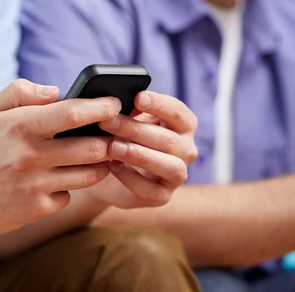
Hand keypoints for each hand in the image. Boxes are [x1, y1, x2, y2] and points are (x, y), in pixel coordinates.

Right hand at [0, 79, 120, 235]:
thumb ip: (20, 92)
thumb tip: (56, 91)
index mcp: (20, 125)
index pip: (72, 113)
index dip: (101, 107)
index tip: (115, 104)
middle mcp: (30, 156)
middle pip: (92, 148)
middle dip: (110, 140)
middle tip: (114, 135)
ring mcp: (34, 185)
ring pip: (89, 175)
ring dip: (98, 165)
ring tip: (94, 156)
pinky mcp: (36, 210)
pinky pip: (68, 196)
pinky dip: (68, 188)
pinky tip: (57, 181)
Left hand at [83, 91, 197, 208]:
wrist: (108, 172)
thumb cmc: (123, 137)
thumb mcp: (127, 120)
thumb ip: (130, 111)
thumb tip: (120, 103)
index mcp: (182, 125)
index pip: (178, 112)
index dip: (159, 104)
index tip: (138, 98)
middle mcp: (186, 150)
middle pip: (168, 139)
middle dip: (136, 129)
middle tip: (109, 122)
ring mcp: (177, 175)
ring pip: (169, 166)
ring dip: (139, 155)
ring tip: (113, 147)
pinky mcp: (162, 196)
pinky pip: (152, 190)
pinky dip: (131, 178)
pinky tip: (112, 166)